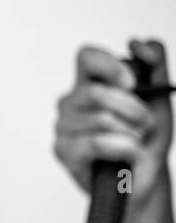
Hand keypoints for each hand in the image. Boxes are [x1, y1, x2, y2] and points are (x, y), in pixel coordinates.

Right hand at [54, 39, 171, 201]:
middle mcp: (72, 101)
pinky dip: (123, 150)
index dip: (109, 65)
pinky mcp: (62, 150)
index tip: (132, 82)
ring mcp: (63, 126)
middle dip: (133, 110)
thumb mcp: (160, 100)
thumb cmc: (146, 140)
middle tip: (145, 123)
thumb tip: (140, 43)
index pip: (86, 57)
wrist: (145, 180)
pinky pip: (96, 143)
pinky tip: (127, 156)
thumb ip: (155, 67)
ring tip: (135, 142)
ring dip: (131, 134)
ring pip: (100, 119)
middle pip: (97, 92)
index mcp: (90, 83)